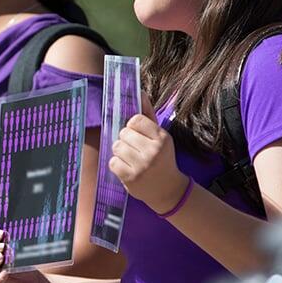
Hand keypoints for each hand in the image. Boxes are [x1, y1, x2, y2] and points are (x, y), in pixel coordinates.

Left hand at [109, 93, 188, 213]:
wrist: (168, 190)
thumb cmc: (161, 158)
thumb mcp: (160, 137)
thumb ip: (149, 114)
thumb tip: (140, 92)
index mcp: (162, 138)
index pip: (135, 120)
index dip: (133, 127)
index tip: (138, 136)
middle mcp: (153, 151)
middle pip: (123, 133)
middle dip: (125, 140)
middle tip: (135, 150)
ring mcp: (142, 165)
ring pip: (116, 146)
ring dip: (120, 152)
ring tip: (131, 159)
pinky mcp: (131, 178)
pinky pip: (112, 162)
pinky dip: (117, 165)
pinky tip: (127, 169)